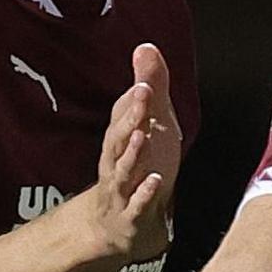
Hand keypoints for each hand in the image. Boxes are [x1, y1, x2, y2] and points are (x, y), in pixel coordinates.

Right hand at [129, 43, 182, 215]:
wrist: (118, 224)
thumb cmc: (138, 167)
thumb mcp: (148, 124)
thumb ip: (148, 89)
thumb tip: (145, 47)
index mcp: (120, 138)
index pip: (124, 115)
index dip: (135, 98)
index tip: (145, 81)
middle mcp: (116, 160)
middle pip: (119, 137)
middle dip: (131, 116)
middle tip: (143, 96)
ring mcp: (121, 188)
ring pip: (122, 168)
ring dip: (131, 152)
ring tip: (142, 135)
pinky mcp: (130, 214)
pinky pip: (135, 203)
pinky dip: (144, 192)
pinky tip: (155, 180)